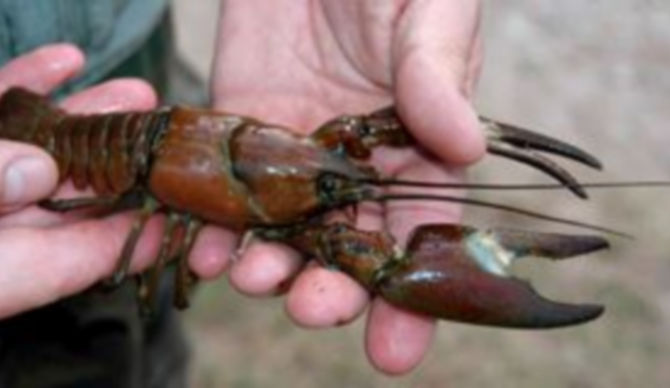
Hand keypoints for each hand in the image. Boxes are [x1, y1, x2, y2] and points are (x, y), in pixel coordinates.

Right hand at [0, 44, 164, 346]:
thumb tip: (38, 172)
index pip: (53, 266)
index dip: (118, 241)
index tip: (175, 218)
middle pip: (50, 206)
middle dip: (111, 167)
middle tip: (163, 138)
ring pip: (21, 156)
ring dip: (78, 121)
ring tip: (134, 94)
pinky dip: (15, 90)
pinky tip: (62, 61)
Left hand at [208, 0, 483, 373]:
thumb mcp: (427, 10)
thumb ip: (438, 73)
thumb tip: (466, 145)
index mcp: (416, 148)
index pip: (417, 234)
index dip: (409, 296)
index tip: (396, 347)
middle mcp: (355, 168)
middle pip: (346, 248)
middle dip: (332, 290)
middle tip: (313, 308)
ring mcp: (294, 155)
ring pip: (283, 232)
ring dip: (269, 266)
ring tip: (255, 276)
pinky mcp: (240, 133)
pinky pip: (227, 193)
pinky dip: (213, 226)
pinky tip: (203, 246)